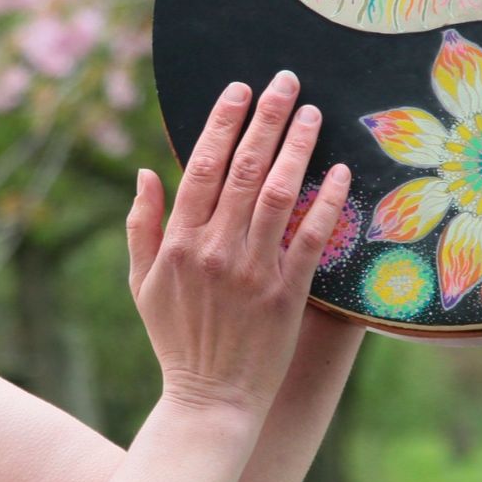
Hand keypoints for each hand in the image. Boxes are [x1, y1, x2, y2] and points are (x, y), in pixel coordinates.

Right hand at [125, 71, 352, 419]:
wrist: (209, 400)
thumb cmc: (175, 340)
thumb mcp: (142, 284)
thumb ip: (141, 226)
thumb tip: (144, 172)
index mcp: (178, 243)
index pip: (200, 166)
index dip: (222, 123)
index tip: (240, 89)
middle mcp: (214, 250)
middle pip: (244, 169)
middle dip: (266, 118)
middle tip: (286, 80)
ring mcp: (252, 271)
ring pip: (279, 194)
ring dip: (297, 147)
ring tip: (313, 112)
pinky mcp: (286, 294)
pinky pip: (312, 238)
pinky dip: (327, 203)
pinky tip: (340, 171)